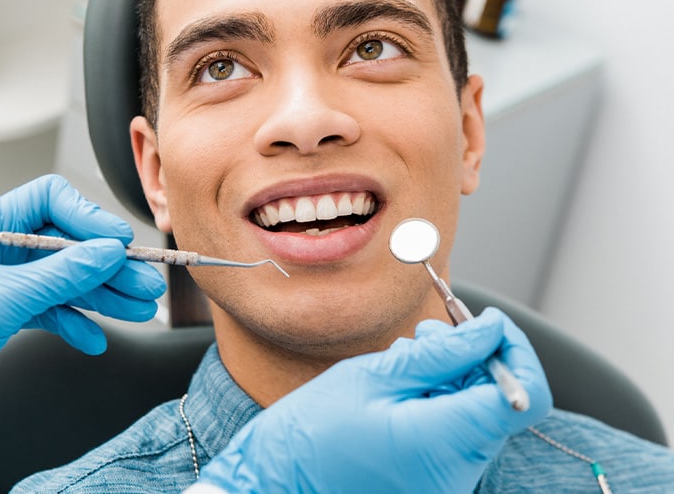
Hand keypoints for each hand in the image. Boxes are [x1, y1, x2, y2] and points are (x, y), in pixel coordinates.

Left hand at [0, 174, 166, 366]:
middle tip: (144, 283)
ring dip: (103, 295)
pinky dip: (75, 322)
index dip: (87, 217)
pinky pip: (52, 309)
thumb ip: (61, 274)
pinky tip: (93, 338)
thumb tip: (107, 253)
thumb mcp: (8, 295)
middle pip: (67, 243)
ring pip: (65, 278)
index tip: (118, 242)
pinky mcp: (9, 310)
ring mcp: (6, 278)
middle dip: (107, 266)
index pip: (49, 200)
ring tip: (137, 308)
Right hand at [194, 308, 551, 493]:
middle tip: (424, 338)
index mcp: (446, 443)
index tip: (485, 323)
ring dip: (450, 379)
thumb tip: (492, 330)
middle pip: (500, 402)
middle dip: (472, 359)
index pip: (524, 395)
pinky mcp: (433, 483)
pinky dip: (437, 404)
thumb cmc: (311, 433)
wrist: (277, 482)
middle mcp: (458, 472)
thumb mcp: (372, 376)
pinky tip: (397, 392)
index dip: (513, 350)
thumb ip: (441, 354)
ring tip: (400, 365)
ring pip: (476, 414)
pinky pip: (455, 435)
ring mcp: (447, 482)